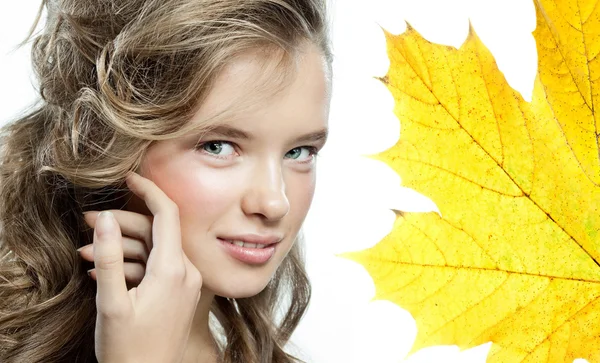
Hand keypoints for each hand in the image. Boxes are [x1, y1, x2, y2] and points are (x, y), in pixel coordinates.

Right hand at [84, 172, 201, 362]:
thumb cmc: (130, 350)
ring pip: (154, 250)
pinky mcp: (179, 293)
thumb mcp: (111, 303)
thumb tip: (105, 219)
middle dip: (121, 224)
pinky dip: (133, 265)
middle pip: (155, 233)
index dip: (149, 190)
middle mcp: (185, 273)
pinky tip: (103, 270)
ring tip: (85, 252)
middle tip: (86, 223)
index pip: (167, 214)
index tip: (130, 176)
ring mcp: (184, 284)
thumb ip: (108, 257)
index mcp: (173, 270)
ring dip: (122, 247)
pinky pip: (157, 268)